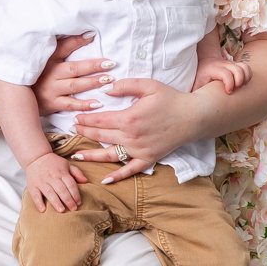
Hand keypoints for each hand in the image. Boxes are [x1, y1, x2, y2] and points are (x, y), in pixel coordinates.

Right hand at [25, 150, 86, 212]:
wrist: (35, 157)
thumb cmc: (53, 163)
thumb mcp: (67, 164)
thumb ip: (77, 173)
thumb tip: (86, 181)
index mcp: (61, 172)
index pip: (70, 184)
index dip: (75, 194)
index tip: (79, 202)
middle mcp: (52, 177)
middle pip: (61, 190)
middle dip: (68, 200)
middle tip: (73, 208)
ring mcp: (41, 182)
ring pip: (49, 193)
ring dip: (56, 202)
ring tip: (61, 210)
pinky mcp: (33, 186)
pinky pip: (35, 195)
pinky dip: (38, 202)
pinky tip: (43, 210)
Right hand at [32, 32, 113, 118]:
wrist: (19, 97)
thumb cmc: (38, 75)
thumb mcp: (45, 59)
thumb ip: (62, 47)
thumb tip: (87, 35)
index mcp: (47, 60)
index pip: (63, 47)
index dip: (77, 41)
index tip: (92, 35)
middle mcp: (49, 74)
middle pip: (74, 68)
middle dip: (93, 66)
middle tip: (110, 63)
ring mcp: (51, 90)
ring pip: (74, 86)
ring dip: (92, 82)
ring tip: (108, 80)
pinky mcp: (52, 104)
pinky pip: (70, 105)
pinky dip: (84, 105)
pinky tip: (98, 103)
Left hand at [71, 77, 194, 184]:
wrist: (193, 117)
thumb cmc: (171, 99)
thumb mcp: (149, 85)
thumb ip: (125, 85)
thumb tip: (106, 89)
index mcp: (129, 118)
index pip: (100, 120)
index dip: (85, 119)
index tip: (75, 117)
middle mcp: (131, 137)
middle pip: (101, 135)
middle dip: (84, 132)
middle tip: (72, 130)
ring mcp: (139, 150)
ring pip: (109, 154)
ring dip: (91, 155)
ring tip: (76, 156)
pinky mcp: (148, 159)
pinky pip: (130, 170)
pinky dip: (118, 176)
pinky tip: (106, 180)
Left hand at [194, 55, 251, 94]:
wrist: (204, 63)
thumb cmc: (200, 77)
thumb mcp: (196, 84)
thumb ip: (197, 93)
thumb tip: (196, 106)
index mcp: (213, 69)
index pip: (226, 73)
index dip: (230, 83)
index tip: (228, 92)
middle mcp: (223, 65)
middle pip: (237, 69)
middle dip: (240, 80)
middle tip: (236, 90)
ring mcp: (231, 64)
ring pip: (244, 67)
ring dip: (246, 78)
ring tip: (241, 87)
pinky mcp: (236, 66)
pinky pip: (246, 68)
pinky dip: (248, 76)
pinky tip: (243, 84)